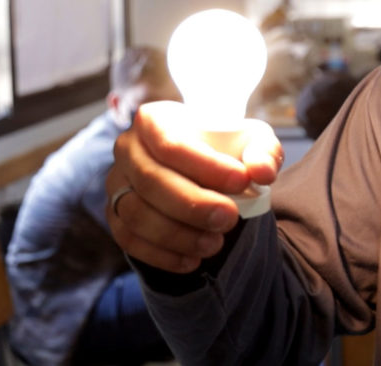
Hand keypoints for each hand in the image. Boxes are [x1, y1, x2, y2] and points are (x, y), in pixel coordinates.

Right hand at [106, 100, 283, 272]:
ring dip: (178, 235)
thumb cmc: (227, 150)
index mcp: (155, 120)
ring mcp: (116, 184)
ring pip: (136, 214)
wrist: (205, 171)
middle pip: (151, 181)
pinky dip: (162, 255)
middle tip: (230, 219)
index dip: (205, 166)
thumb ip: (264, 152)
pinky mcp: (116, 216)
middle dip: (193, 205)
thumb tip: (262, 173)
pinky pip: (129, 240)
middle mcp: (127, 149)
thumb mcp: (253, 142)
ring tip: (216, 242)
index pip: (172, 143)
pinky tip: (193, 261)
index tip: (242, 181)